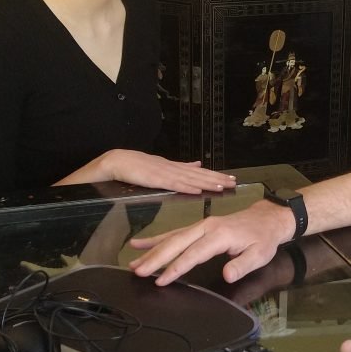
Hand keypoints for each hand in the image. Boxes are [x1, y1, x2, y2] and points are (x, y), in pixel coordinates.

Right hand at [98, 149, 236, 193]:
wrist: (116, 161)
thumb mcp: (163, 166)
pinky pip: (173, 184)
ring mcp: (164, 173)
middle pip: (199, 175)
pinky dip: (186, 187)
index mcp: (176, 167)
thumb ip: (181, 166)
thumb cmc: (138, 166)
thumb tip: (198, 164)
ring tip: (221, 187)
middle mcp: (173, 169)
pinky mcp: (155, 180)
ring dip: (206, 183)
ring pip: (189, 179)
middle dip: (217, 179)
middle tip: (234, 183)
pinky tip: (197, 191)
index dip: (215, 175)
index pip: (200, 172)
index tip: (231, 179)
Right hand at [129, 200, 292, 285]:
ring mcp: (201, 225)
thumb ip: (243, 265)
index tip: (161, 280)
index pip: (194, 254)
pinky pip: (175, 233)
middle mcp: (206, 227)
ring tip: (133, 261)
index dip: (177, 267)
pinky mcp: (199, 227)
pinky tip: (141, 243)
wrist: (267, 219)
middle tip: (137, 271)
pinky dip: (157, 238)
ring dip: (152, 249)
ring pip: (172, 238)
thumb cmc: (263, 238)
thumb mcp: (260, 254)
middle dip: (156, 258)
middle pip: (177, 243)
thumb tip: (227, 275)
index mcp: (220, 235)